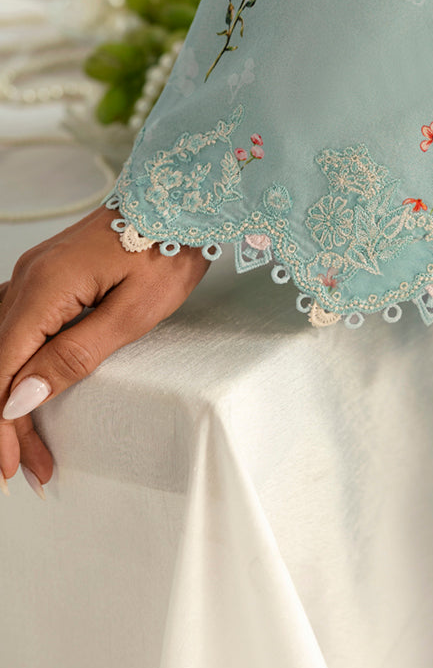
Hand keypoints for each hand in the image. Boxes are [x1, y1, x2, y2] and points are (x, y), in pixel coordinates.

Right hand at [0, 206, 209, 492]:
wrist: (181, 198)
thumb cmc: (168, 247)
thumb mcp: (132, 312)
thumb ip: (73, 356)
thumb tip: (18, 398)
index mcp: (44, 287)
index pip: (0, 370)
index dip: (0, 424)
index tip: (11, 467)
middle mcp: (27, 278)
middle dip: (8, 422)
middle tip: (31, 469)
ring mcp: (33, 273)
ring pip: (3, 348)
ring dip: (11, 398)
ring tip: (31, 445)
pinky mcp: (47, 274)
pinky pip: (15, 326)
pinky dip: (17, 365)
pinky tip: (26, 391)